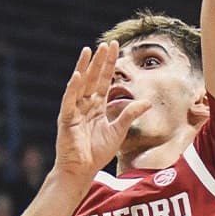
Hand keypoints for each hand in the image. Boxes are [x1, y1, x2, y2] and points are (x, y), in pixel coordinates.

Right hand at [54, 42, 150, 179]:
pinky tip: (78, 75)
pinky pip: (69, 101)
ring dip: (85, 67)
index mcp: (97, 106)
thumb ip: (130, 115)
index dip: (110, 65)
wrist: (82, 171)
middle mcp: (85, 105)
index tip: (116, 47)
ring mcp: (74, 111)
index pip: (104, 80)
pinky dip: (73, 88)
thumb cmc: (97, 153)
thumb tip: (148, 102)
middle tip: (107, 43)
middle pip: (93, 78)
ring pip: (80, 84)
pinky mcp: (66, 119)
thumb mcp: (119, 131)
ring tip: (90, 50)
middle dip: (100, 61)